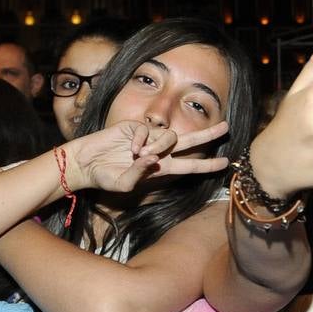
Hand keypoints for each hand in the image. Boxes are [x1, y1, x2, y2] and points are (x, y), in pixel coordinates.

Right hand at [66, 120, 229, 192]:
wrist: (86, 163)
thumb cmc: (105, 177)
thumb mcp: (124, 184)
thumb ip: (141, 175)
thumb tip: (154, 159)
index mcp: (162, 168)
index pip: (190, 165)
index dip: (207, 165)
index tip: (225, 164)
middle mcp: (159, 152)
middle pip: (190, 141)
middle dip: (208, 134)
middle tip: (226, 127)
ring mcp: (149, 138)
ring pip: (170, 137)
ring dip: (159, 147)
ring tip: (137, 156)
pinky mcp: (136, 127)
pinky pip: (146, 131)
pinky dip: (139, 141)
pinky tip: (128, 148)